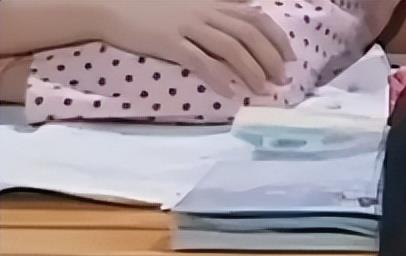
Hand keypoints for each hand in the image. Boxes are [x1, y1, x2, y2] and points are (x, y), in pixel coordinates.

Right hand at [93, 0, 295, 96]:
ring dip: (251, 70)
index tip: (290, 57)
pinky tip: (229, 92)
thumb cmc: (151, 10)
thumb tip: (247, 18)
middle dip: (271, 57)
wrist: (110, 8)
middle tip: (282, 79)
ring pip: (230, 47)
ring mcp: (187, 25)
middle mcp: (204, 11)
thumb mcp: (191, 4)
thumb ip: (218, 12)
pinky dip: (218, 77)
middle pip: (248, 33)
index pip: (255, 17)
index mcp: (212, 3)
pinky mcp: (169, 41)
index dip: (277, 37)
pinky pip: (199, 60)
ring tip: (262, 89)